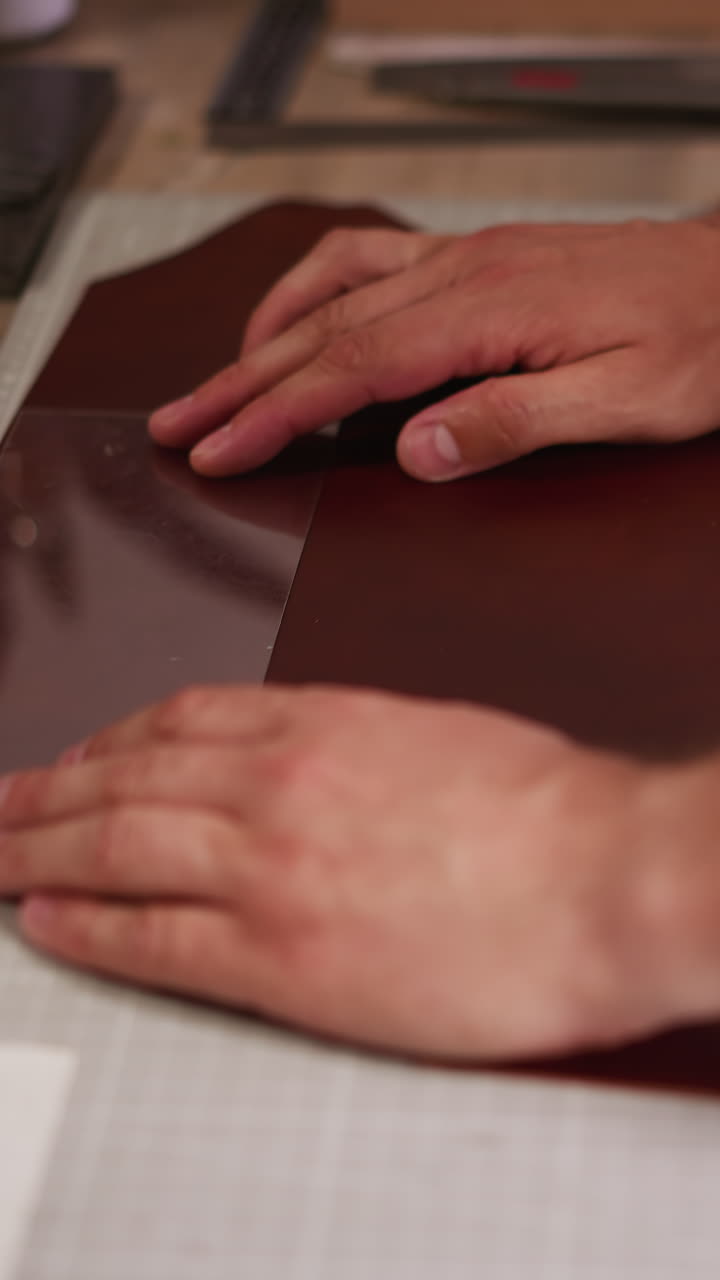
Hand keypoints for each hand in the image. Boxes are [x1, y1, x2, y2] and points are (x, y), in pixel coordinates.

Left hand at [0, 683, 708, 1059]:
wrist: (604, 876)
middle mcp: (277, 784)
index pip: (180, 720)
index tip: (81, 754)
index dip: (111, 739)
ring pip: (113, 846)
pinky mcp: (278, 957)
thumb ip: (356, 745)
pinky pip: (149, 935)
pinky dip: (86, 927)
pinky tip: (46, 921)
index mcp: (322, 724)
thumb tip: (313, 762)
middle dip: (47, 791)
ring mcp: (268, 867)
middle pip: (124, 778)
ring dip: (36, 850)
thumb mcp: (437, 736)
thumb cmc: (547, 813)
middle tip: (2, 802)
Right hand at [148, 216, 719, 481]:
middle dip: (240, 383)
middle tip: (180, 424)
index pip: (350, 368)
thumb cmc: (704, 341)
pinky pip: (371, 261)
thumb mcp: (626, 399)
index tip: (219, 449)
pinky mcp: (478, 259)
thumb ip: (514, 420)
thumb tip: (419, 448)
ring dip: (264, 335)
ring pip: (334, 289)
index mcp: (488, 310)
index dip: (274, 414)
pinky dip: (316, 292)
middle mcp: (464, 271)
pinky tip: (299, 318)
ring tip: (218, 381)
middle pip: (321, 329)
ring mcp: (466, 258)